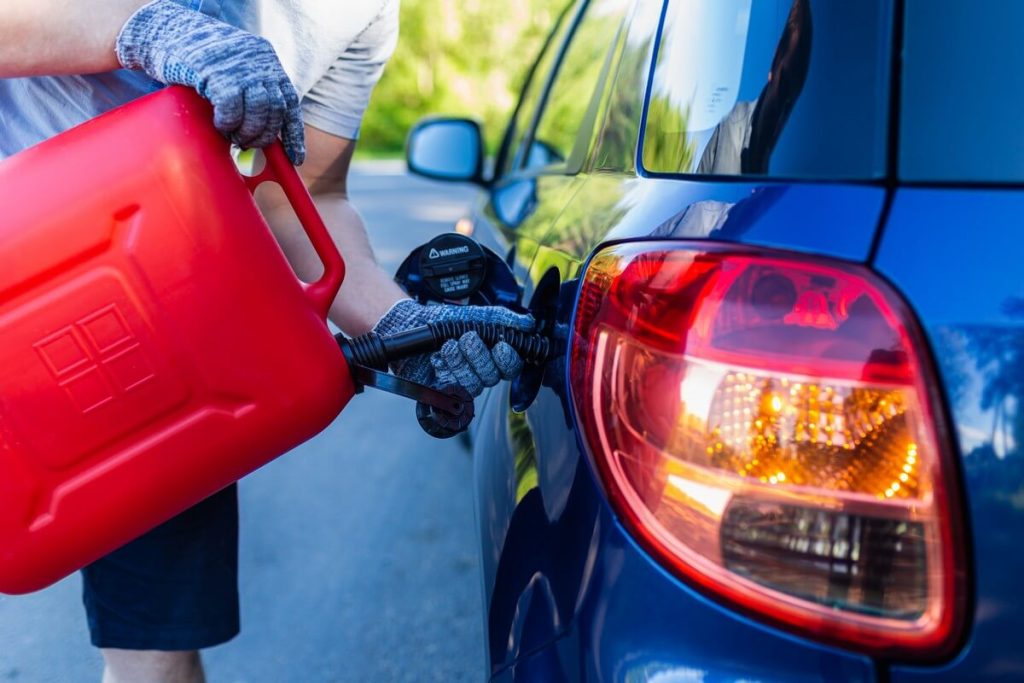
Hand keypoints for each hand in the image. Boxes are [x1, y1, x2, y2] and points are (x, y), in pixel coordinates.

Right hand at [116, 0, 304, 163]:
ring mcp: (240, 67)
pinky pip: (232, 109)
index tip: (296, 158)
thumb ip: (250, 95)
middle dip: (264, 135)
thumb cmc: (199, 60)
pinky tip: (219, 124)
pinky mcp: (218, 73)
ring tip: (232, 136)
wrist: (165, 32)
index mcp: (267, 61)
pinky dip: (228, 123)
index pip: (289, 102)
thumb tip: (259, 137)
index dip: (293, 134)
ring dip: (247, 132)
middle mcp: (259, 62)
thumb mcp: (233, 71)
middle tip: (247, 145)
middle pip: (276, 109)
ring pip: (259, 111)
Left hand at [372, 300, 534, 397]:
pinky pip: (452, 391)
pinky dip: (444, 372)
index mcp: (492, 357)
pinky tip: (437, 360)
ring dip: (459, 362)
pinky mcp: (443, 391)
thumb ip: (502, 319)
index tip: (499, 346)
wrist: (413, 327)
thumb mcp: (476, 316)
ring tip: (446, 346)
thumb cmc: (445, 322)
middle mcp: (480, 373)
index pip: (511, 367)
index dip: (507, 359)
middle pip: (491, 377)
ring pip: (472, 385)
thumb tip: (528, 323)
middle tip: (464, 339)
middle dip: (477, 356)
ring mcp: (462, 384)